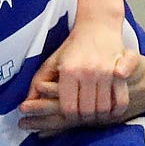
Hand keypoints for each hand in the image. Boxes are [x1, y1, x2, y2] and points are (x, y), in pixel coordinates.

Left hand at [20, 49, 144, 134]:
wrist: (98, 26)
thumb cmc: (73, 46)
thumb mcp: (52, 61)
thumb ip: (38, 82)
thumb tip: (24, 103)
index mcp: (68, 71)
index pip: (68, 107)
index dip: (69, 117)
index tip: (70, 117)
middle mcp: (87, 73)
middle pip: (86, 110)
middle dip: (85, 119)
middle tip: (84, 119)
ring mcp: (105, 73)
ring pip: (103, 108)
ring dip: (100, 117)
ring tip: (97, 117)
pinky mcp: (119, 73)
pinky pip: (120, 101)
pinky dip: (116, 110)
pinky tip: (112, 112)